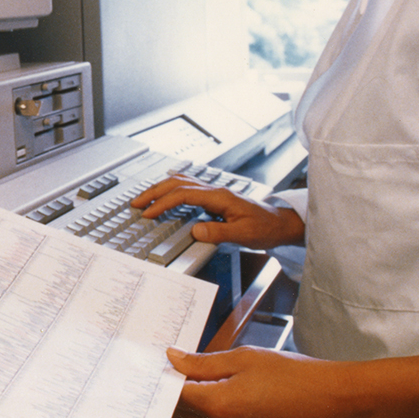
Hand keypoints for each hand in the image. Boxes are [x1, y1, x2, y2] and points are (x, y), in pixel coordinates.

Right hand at [130, 175, 303, 250]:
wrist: (281, 223)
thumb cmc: (266, 228)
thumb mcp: (244, 235)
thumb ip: (219, 232)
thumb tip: (195, 231)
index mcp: (219, 197)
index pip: (183, 195)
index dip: (163, 203)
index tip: (148, 213)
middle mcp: (215, 191)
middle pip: (177, 183)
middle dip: (154, 192)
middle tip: (136, 202)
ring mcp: (214, 192)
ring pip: (181, 182)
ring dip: (161, 188)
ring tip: (145, 197)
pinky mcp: (214, 197)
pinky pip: (187, 186)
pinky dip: (171, 188)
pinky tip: (166, 192)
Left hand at [166, 347, 418, 417]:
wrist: (335, 402)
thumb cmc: (296, 378)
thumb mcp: (245, 359)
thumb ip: (203, 362)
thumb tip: (172, 358)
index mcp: (218, 406)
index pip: (172, 396)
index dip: (158, 378)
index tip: (149, 363)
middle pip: (179, 414)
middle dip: (169, 392)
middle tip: (163, 368)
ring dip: (186, 406)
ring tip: (187, 379)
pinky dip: (205, 416)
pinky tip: (211, 395)